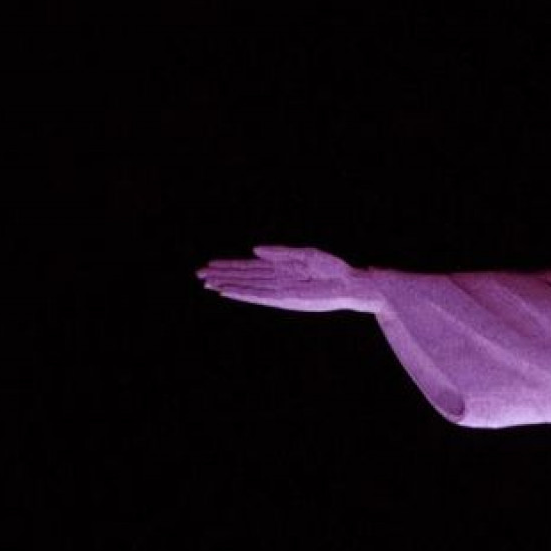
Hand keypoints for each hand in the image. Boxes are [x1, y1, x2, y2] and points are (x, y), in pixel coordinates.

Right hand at [195, 245, 376, 313]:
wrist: (352, 284)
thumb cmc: (333, 269)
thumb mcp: (305, 255)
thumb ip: (280, 253)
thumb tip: (254, 250)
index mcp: (281, 270)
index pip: (249, 269)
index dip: (230, 267)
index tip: (210, 265)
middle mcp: (278, 282)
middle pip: (244, 278)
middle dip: (222, 276)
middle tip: (199, 275)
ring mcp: (281, 291)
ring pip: (248, 288)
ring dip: (228, 285)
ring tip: (208, 284)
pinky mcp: (288, 299)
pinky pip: (261, 296)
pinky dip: (245, 294)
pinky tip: (230, 292)